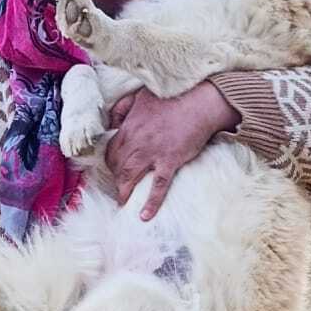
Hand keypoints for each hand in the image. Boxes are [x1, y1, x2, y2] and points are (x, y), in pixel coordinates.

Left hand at [106, 81, 238, 219]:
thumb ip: (122, 108)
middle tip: (118, 186)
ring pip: (130, 176)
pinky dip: (151, 202)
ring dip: (124, 191)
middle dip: (115, 177)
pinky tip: (145, 216)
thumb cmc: (172, 96)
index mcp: (128, 126)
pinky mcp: (170, 161)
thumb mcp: (140, 95)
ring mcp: (152, 153)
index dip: (110, 161)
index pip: (110, 149)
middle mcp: (136, 142)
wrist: (200, 102)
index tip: (113, 169)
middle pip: (117, 165)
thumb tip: (111, 123)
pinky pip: (158, 186)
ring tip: (122, 202)